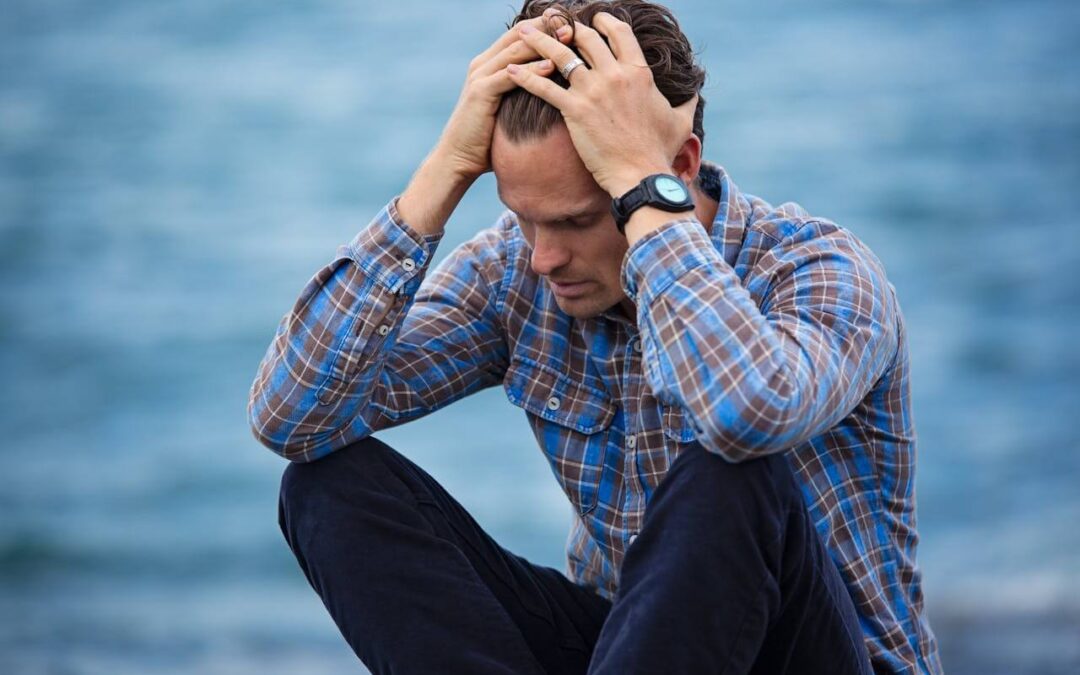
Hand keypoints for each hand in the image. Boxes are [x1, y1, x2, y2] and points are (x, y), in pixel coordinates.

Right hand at [435, 16, 572, 180]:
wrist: (458, 158)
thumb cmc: (487, 139)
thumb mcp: (508, 109)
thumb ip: (523, 92)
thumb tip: (554, 90)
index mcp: (490, 64)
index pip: (520, 34)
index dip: (545, 26)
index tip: (572, 24)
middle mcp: (483, 64)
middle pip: (519, 34)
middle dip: (547, 27)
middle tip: (573, 24)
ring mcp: (480, 76)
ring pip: (515, 50)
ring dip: (544, 43)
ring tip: (569, 39)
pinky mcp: (480, 92)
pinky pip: (510, 76)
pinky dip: (532, 69)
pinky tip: (552, 66)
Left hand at [508, 11, 696, 196]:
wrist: (641, 175)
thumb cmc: (660, 151)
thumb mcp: (680, 121)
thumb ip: (687, 102)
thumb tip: (695, 92)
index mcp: (639, 72)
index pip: (618, 33)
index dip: (603, 21)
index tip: (592, 20)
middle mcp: (615, 74)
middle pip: (586, 38)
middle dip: (567, 27)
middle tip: (553, 24)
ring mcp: (593, 91)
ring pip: (560, 55)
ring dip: (538, 40)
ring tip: (522, 33)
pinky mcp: (574, 110)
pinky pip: (543, 87)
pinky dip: (524, 77)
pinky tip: (509, 71)